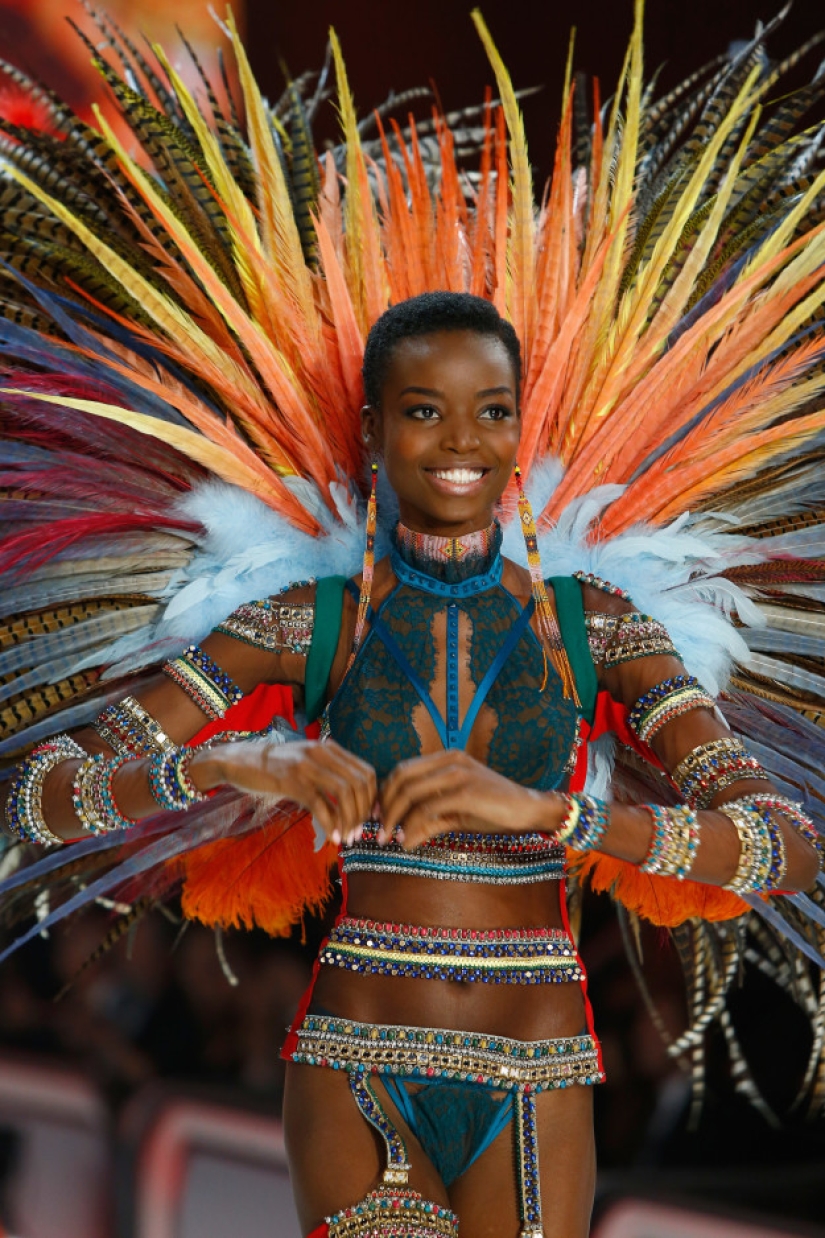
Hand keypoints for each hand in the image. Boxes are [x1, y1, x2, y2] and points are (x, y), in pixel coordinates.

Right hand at [190, 738, 376, 845]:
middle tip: (358, 833)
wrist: (241, 760)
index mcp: (330, 749)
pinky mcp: (291, 781)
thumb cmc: (276, 767)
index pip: (366, 772)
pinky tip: (332, 838)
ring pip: (344, 793)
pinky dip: (330, 824)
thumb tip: (350, 805)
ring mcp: (307, 765)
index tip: (370, 819)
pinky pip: (320, 805)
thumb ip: (328, 777)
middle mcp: (322, 753)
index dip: (373, 798)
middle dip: (363, 812)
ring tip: (346, 837)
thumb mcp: (307, 765)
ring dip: (349, 820)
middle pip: (359, 783)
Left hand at [377, 749, 566, 848]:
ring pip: (411, 794)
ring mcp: (458, 774)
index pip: (402, 770)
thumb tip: (402, 839)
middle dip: (385, 807)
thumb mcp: (456, 813)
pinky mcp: (466, 792)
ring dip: (395, 820)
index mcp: (446, 758)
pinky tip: (410, 843)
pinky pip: (428, 809)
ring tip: (390, 840)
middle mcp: (449, 761)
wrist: (528, 810)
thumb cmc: (493, 810)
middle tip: (378, 832)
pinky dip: (413, 828)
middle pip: (401, 779)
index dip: (385, 794)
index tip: (376, 816)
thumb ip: (429, 820)